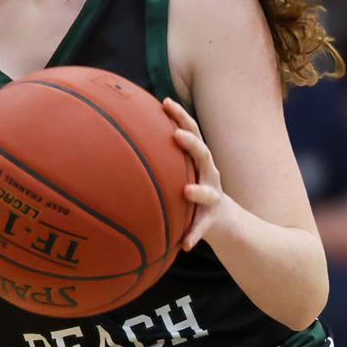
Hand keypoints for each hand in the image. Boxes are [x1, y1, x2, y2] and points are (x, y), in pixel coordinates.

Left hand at [164, 98, 227, 249]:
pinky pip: (203, 228)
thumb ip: (161, 159)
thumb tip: (123, 141)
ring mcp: (214, 198)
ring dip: (198, 192)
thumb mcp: (181, 173)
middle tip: (177, 135)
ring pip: (208, 192)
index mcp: (198, 161)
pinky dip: (195, 234)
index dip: (181, 116)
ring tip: (187, 192)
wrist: (223, 221)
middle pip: (204, 154)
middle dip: (192, 143)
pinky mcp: (213, 221)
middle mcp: (209, 175)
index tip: (166, 102)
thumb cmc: (193, 191)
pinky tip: (185, 245)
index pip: (192, 132)